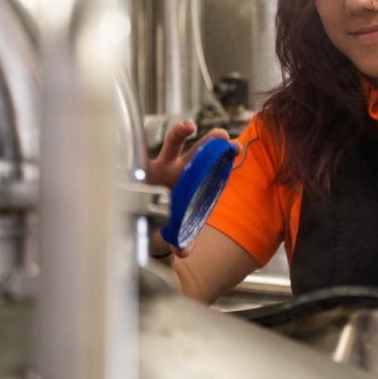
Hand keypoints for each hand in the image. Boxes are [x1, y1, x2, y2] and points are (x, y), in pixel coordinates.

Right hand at [146, 121, 234, 257]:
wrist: (143, 222)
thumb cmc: (166, 219)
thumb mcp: (177, 231)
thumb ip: (181, 241)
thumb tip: (183, 252)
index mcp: (193, 181)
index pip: (213, 164)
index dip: (224, 154)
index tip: (236, 147)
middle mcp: (180, 169)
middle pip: (198, 150)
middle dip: (210, 141)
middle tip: (222, 134)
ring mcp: (161, 166)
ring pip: (172, 144)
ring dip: (180, 133)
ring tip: (189, 126)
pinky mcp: (141, 166)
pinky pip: (143, 153)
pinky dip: (143, 146)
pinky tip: (142, 136)